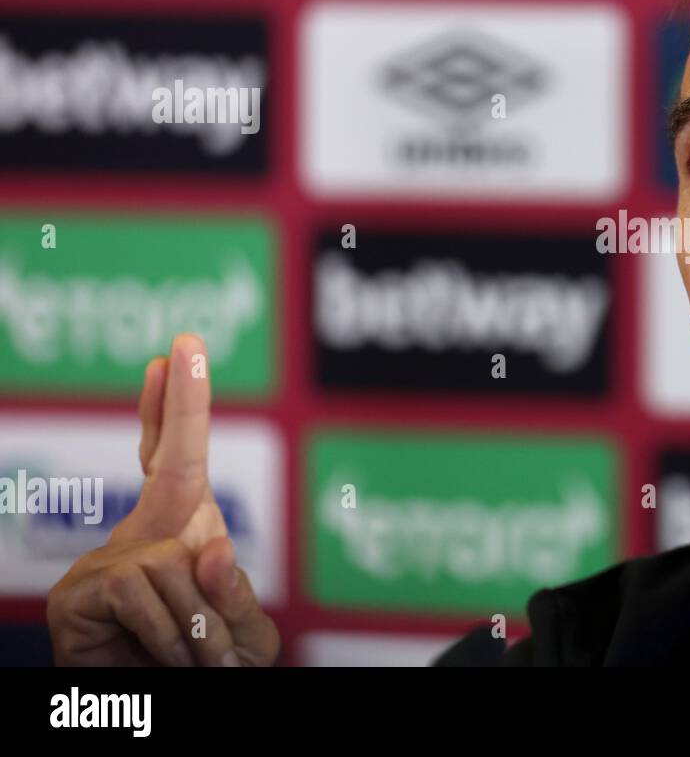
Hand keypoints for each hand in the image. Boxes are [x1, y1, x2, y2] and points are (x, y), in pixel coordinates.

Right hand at [47, 333, 279, 666]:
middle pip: (167, 464)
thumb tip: (205, 545)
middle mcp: (144, 538)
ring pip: (175, 568)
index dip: (177, 406)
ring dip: (199, 626)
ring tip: (190, 664)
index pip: (180, 460)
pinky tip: (154, 660)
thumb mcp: (242, 640)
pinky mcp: (77, 598)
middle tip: (188, 342)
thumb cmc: (203, 672)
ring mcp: (105, 564)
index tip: (181, 350)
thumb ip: (233, 597)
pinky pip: (143, 598)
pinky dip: (168, 637)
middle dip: (179, 403)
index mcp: (184, 534)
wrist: (154, 715)